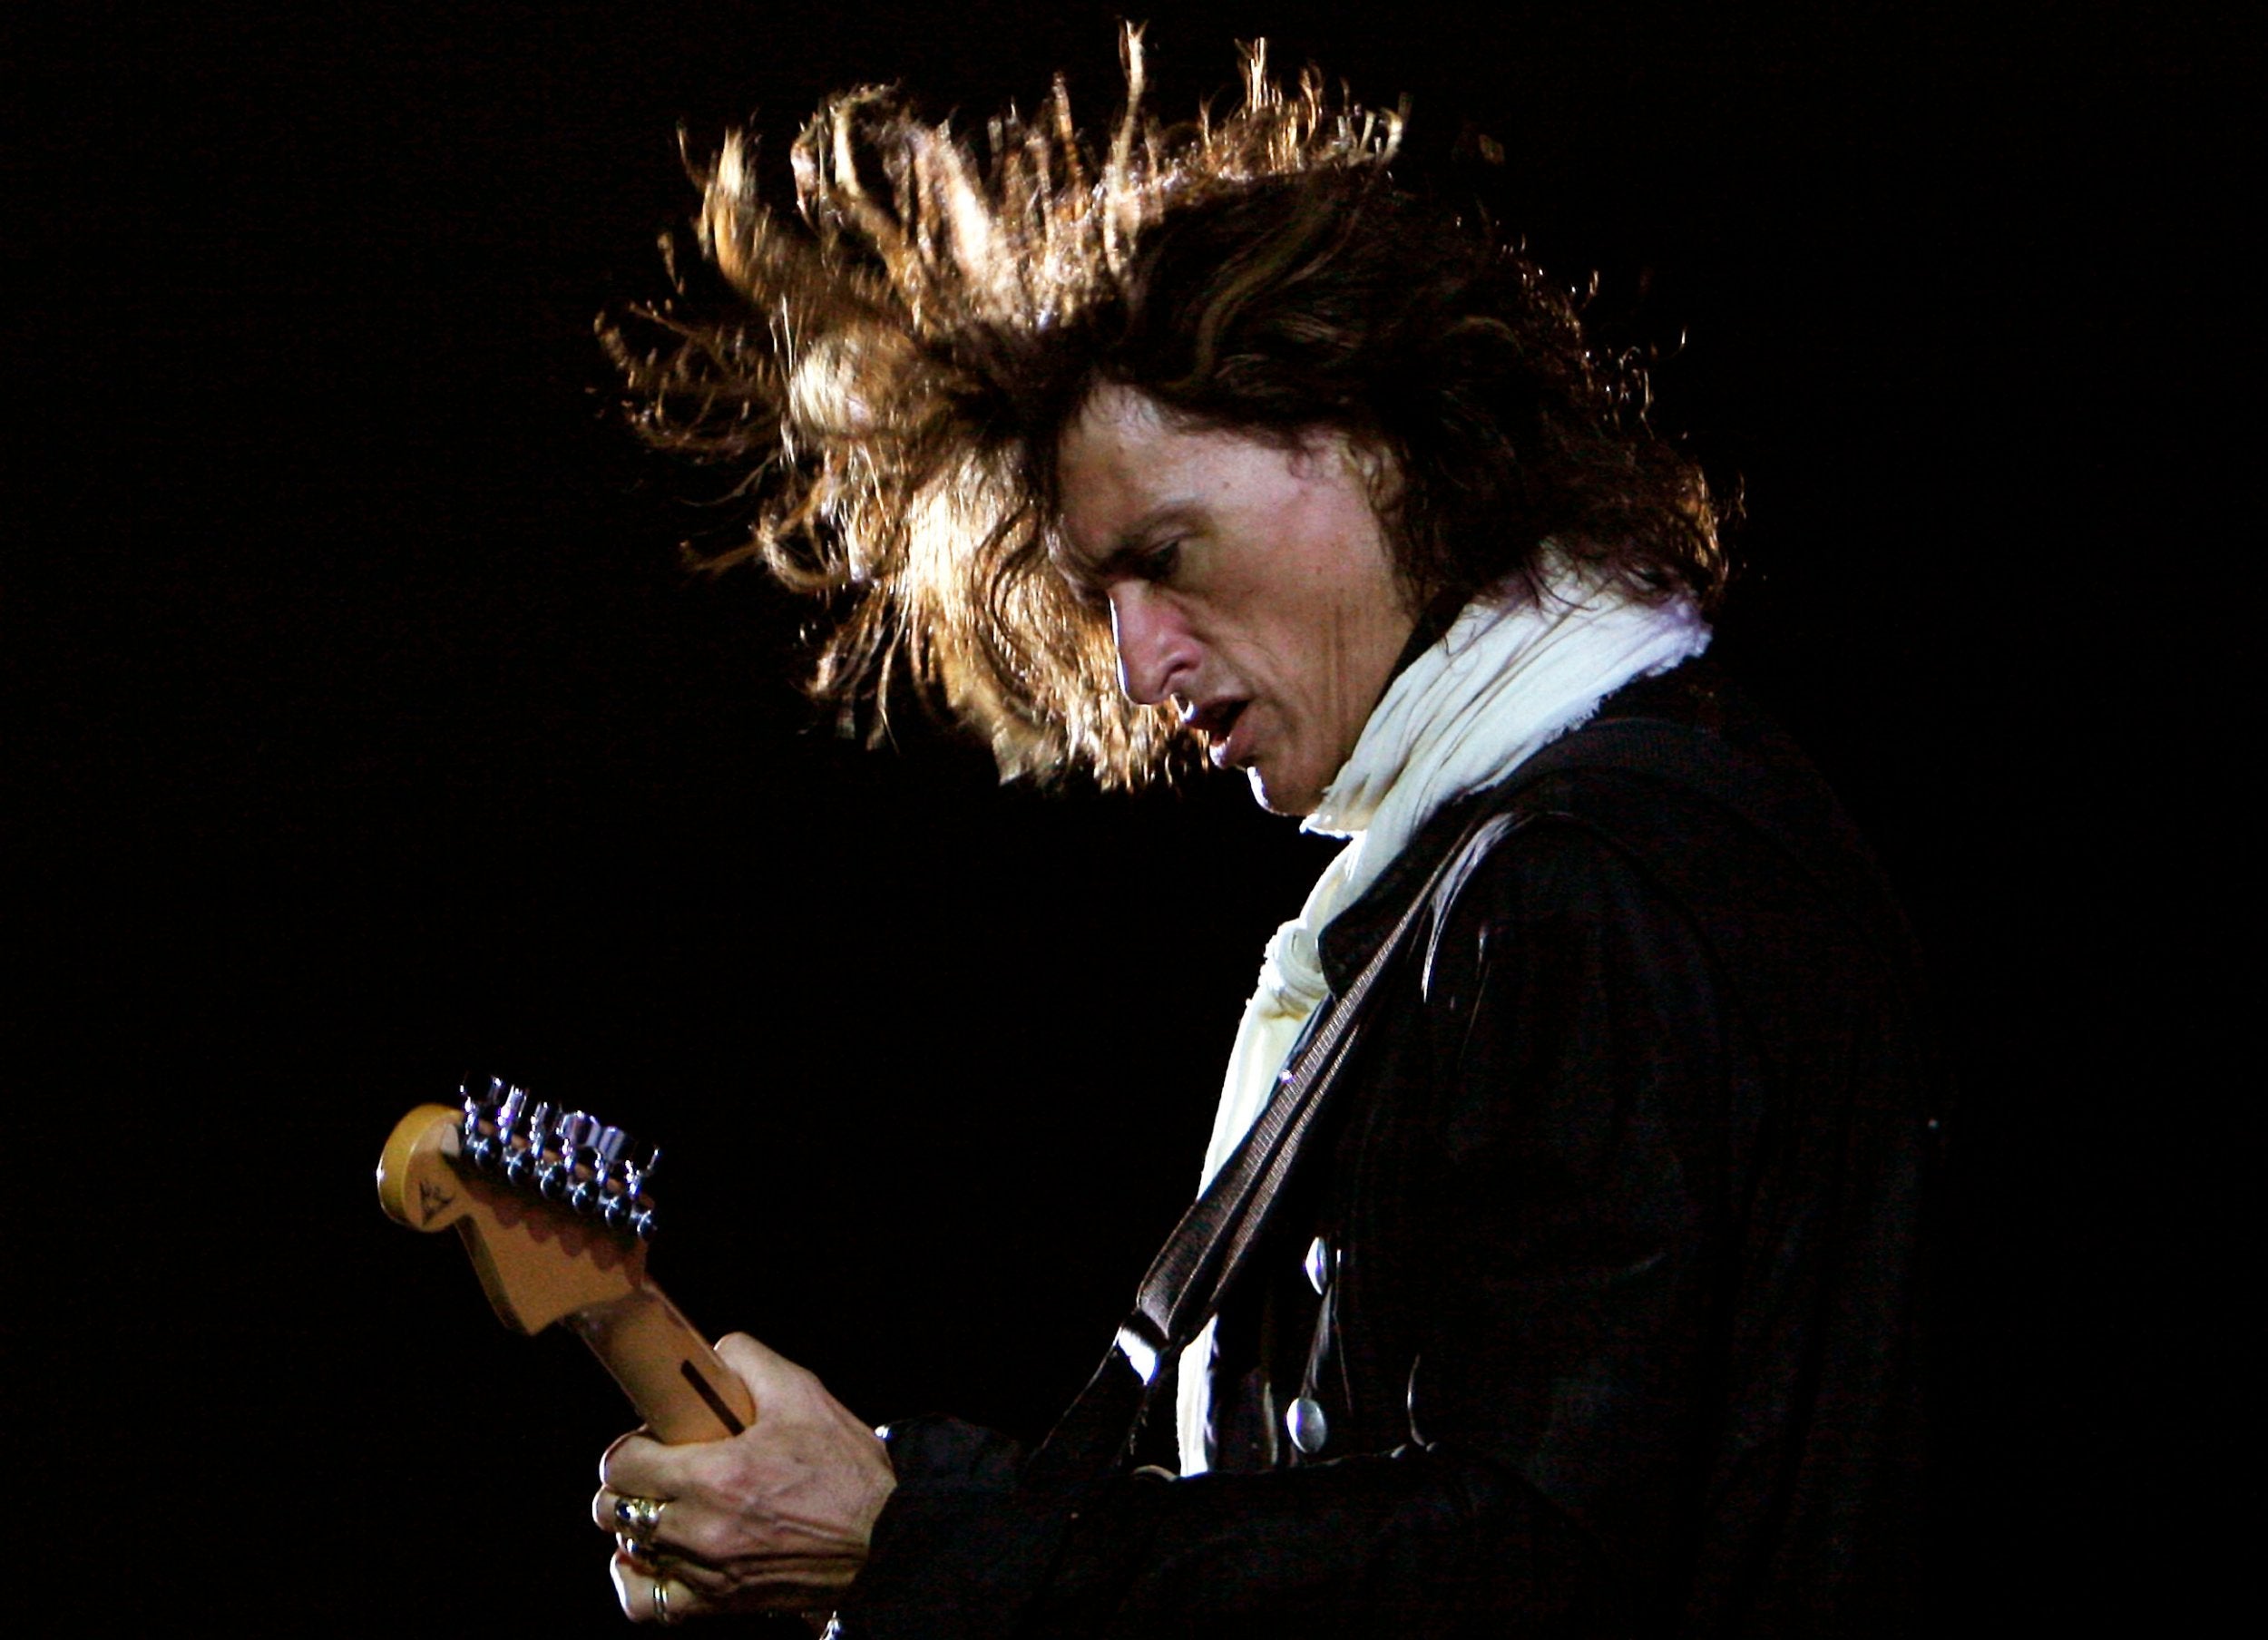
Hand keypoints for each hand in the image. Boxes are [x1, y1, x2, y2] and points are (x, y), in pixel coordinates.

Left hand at [593, 1333, 896, 1622]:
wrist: (886, 1541)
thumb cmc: (848, 1471)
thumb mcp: (804, 1395)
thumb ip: (749, 1361)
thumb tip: (714, 1353)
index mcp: (715, 1475)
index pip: (622, 1463)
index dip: (632, 1445)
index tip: (656, 1437)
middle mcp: (700, 1529)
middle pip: (613, 1508)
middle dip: (628, 1482)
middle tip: (660, 1467)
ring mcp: (705, 1572)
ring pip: (630, 1549)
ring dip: (639, 1524)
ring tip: (665, 1507)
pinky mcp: (718, 1604)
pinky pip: (648, 1604)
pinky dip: (640, 1580)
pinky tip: (652, 1558)